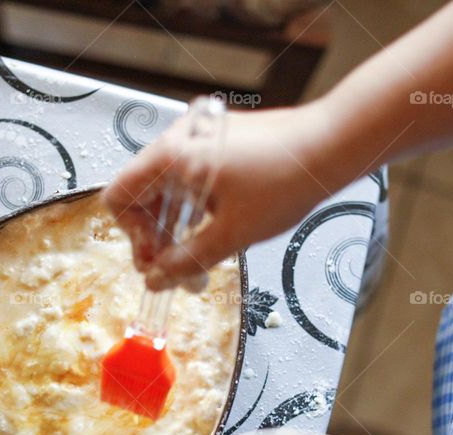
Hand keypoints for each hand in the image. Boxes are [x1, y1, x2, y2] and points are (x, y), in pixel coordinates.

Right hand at [102, 103, 333, 289]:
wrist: (333, 144)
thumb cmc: (285, 182)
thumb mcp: (233, 233)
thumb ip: (187, 260)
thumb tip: (156, 281)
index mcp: (172, 156)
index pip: (120, 196)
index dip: (132, 236)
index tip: (157, 261)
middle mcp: (179, 139)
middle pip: (142, 193)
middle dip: (155, 237)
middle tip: (177, 273)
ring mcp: (200, 135)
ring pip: (168, 186)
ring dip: (176, 225)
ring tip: (199, 259)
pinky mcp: (220, 138)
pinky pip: (191, 174)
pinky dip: (194, 205)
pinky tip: (216, 229)